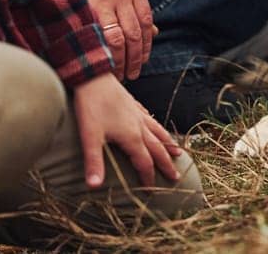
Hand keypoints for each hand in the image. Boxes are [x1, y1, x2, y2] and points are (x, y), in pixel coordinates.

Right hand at [37, 0, 154, 79]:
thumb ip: (131, 2)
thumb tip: (153, 32)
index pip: (145, 20)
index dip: (146, 44)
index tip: (142, 60)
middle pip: (135, 33)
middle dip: (135, 58)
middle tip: (132, 74)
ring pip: (118, 39)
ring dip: (120, 61)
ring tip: (117, 76)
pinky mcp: (84, 5)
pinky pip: (98, 36)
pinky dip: (101, 54)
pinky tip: (99, 65)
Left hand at [72, 73, 182, 188]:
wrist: (93, 75)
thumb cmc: (91, 106)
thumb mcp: (90, 136)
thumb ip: (94, 162)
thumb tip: (94, 186)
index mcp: (132, 136)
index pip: (145, 162)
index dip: (148, 178)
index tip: (152, 191)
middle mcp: (139, 125)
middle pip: (157, 148)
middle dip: (166, 164)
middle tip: (175, 177)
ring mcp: (137, 113)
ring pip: (158, 132)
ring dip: (167, 144)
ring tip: (177, 152)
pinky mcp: (132, 103)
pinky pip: (149, 118)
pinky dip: (156, 126)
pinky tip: (155, 126)